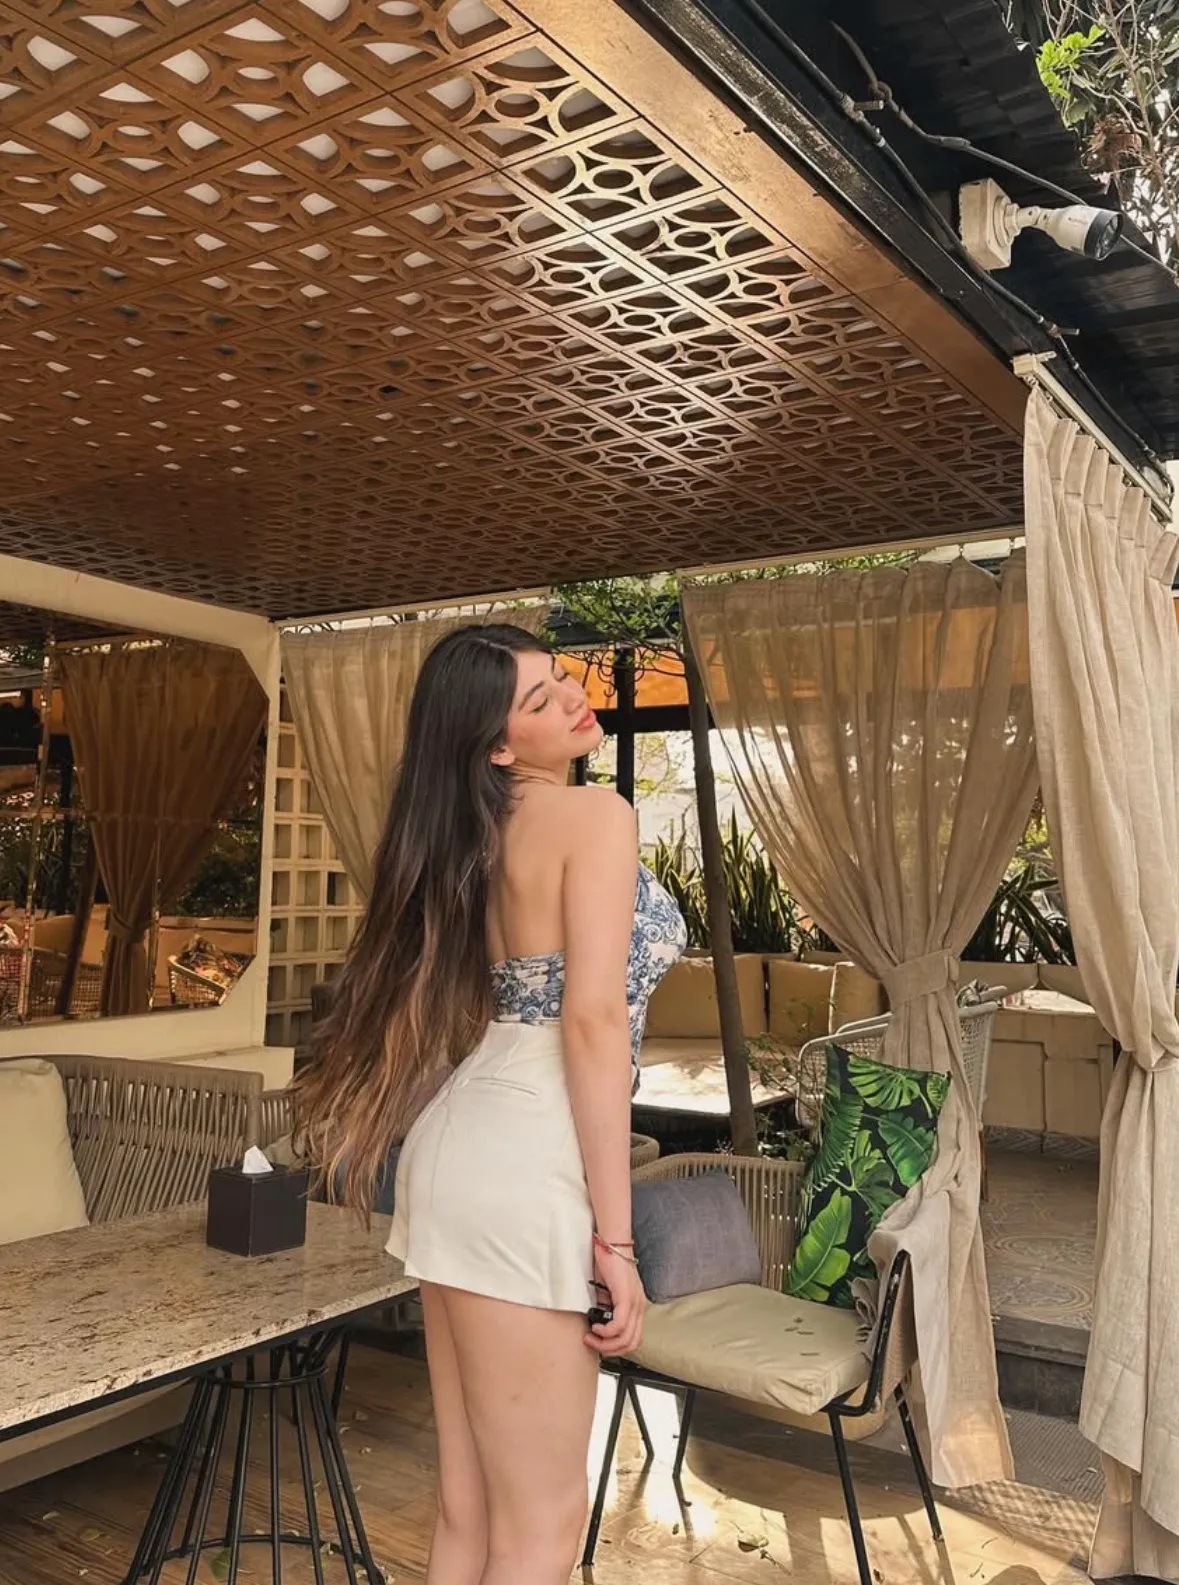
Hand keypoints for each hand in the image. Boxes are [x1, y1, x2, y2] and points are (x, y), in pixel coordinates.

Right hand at [586, 1242, 644, 1357]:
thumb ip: (606, 1309)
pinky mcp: (627, 1297)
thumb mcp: (606, 1292)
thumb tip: (597, 1325)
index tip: (599, 1344)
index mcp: (636, 1306)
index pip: (633, 1338)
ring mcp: (635, 1303)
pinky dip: (606, 1332)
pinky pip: (620, 1325)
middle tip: (593, 1344)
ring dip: (606, 1343)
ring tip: (592, 1337)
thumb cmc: (608, 1263)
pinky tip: (596, 1327)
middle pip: (631, 1343)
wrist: (611, 1243)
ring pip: (626, 1338)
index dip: (616, 1347)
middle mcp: (639, 1306)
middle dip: (610, 1350)